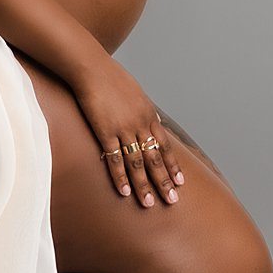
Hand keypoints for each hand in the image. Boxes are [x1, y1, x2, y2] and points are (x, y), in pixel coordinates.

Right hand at [73, 56, 185, 207]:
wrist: (93, 68)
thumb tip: (147, 120)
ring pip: (138, 163)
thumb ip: (142, 110)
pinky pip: (115, 159)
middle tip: (172, 200)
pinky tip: (125, 191)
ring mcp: (124, 129)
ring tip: (149, 204)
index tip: (180, 181)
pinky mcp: (106, 131)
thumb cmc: (110, 78)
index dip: (173, 165)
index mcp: (149, 115)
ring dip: (144, 185)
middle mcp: (140, 125)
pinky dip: (121, 177)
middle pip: (155, 158)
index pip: (165, 146)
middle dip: (164, 181)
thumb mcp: (135, 93)